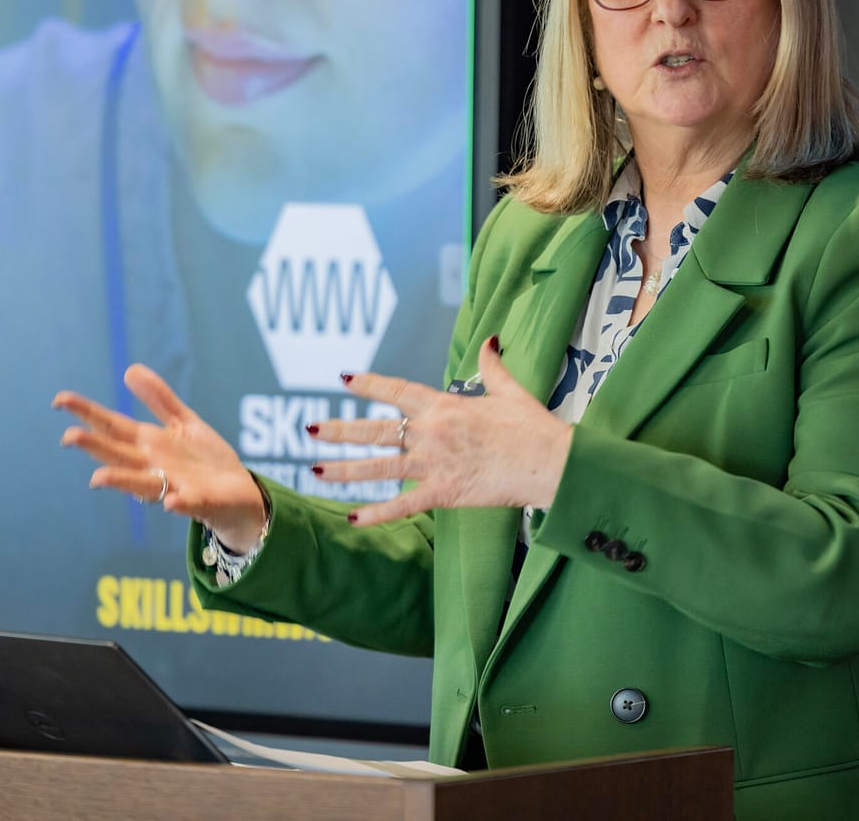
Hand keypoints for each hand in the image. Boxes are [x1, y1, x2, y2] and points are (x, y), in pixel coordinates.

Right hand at [54, 365, 266, 548]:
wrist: (239, 493)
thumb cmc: (205, 461)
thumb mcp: (183, 422)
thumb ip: (158, 399)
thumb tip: (129, 370)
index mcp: (148, 444)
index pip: (111, 426)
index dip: (87, 413)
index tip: (60, 400)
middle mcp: (153, 466)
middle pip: (119, 454)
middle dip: (95, 446)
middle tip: (68, 437)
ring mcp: (174, 485)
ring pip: (143, 482)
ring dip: (121, 480)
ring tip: (98, 478)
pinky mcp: (199, 500)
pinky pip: (187, 502)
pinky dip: (178, 502)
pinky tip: (170, 502)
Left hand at [308, 336, 571, 524]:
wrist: (550, 463)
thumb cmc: (532, 427)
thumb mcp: (509, 391)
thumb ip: (492, 367)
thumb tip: (489, 340)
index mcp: (444, 405)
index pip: (396, 390)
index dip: (368, 384)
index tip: (343, 380)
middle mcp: (431, 431)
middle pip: (375, 430)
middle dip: (339, 430)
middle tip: (309, 429)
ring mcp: (434, 463)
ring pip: (379, 467)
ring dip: (345, 469)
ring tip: (315, 469)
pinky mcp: (444, 492)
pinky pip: (403, 505)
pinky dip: (377, 513)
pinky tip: (352, 518)